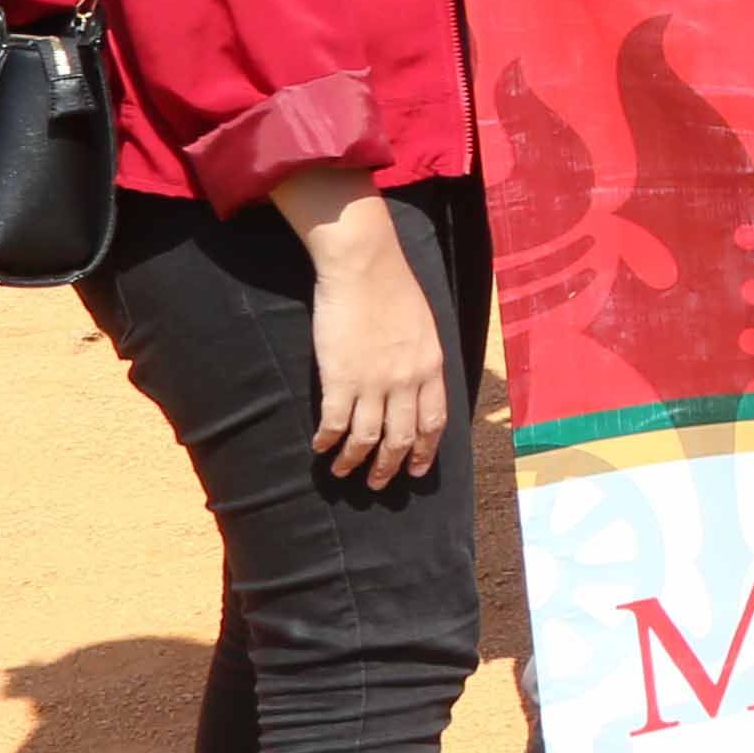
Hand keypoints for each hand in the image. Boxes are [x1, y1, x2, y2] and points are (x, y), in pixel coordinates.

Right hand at [273, 170, 451, 488]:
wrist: (365, 268)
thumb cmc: (393, 289)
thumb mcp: (424, 327)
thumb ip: (422, 358)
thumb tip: (417, 382)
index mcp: (431, 368)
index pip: (433, 422)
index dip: (424, 449)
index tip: (416, 468)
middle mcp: (407, 381)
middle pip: (400, 437)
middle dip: (389, 466)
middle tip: (379, 483)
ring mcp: (373, 383)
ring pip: (367, 438)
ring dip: (354, 461)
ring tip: (343, 473)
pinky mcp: (340, 379)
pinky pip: (335, 422)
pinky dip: (328, 440)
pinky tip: (320, 447)